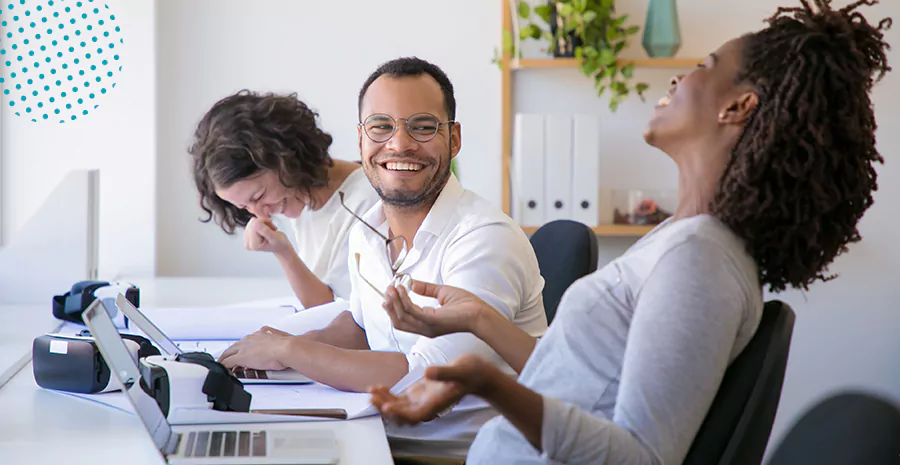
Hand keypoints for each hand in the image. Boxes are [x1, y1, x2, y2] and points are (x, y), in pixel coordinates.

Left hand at [217, 326, 291, 370]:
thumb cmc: (288, 347)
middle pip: (234, 346)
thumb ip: (277, 339)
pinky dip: (223, 366)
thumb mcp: (281, 340)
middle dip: (230, 353)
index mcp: (260, 334)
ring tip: (224, 365)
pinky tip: (223, 370)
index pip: (246, 341)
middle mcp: (250, 339)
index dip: (242, 347)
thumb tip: (281, 339)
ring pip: (228, 353)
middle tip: (227, 359)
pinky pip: (226, 363)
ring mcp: (244, 349)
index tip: (242, 352)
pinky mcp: (240, 358)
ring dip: (225, 359)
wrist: (286, 349)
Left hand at [244, 216, 291, 256]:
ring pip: (252, 222)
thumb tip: (255, 223)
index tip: (272, 227)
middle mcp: (248, 243)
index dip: (264, 222)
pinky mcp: (247, 235)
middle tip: (271, 229)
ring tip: (268, 230)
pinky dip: (260, 224)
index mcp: (254, 245)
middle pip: (252, 223)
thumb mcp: (275, 237)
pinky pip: (251, 223)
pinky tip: (264, 230)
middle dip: (263, 223)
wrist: (279, 246)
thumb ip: (265, 230)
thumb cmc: (279, 243)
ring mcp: (246, 239)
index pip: (255, 225)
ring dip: (262, 223)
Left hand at [369, 354, 496, 425]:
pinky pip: (399, 399)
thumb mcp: (459, 369)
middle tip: (372, 397)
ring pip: (398, 408)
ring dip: (383, 402)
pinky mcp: (418, 393)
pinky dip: (388, 395)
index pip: (414, 416)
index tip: (387, 407)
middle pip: (402, 416)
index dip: (400, 415)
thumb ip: (443, 372)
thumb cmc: (471, 372)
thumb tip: (428, 373)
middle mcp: (426, 406)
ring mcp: (421, 400)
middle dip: (385, 409)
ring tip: (371, 391)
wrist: (475, 372)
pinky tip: (378, 387)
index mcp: (436, 404)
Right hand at [382, 280, 490, 337]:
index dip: (394, 307)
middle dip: (390, 306)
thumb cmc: (467, 305)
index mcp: (427, 324)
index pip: (404, 320)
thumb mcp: (442, 293)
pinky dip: (403, 300)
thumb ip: (427, 289)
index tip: (390, 293)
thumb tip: (413, 284)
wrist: (481, 313)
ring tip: (392, 288)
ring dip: (394, 302)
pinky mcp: (432, 321)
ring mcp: (427, 327)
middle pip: (398, 321)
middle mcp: (425, 328)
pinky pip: (411, 311)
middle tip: (387, 290)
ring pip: (401, 317)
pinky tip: (401, 290)